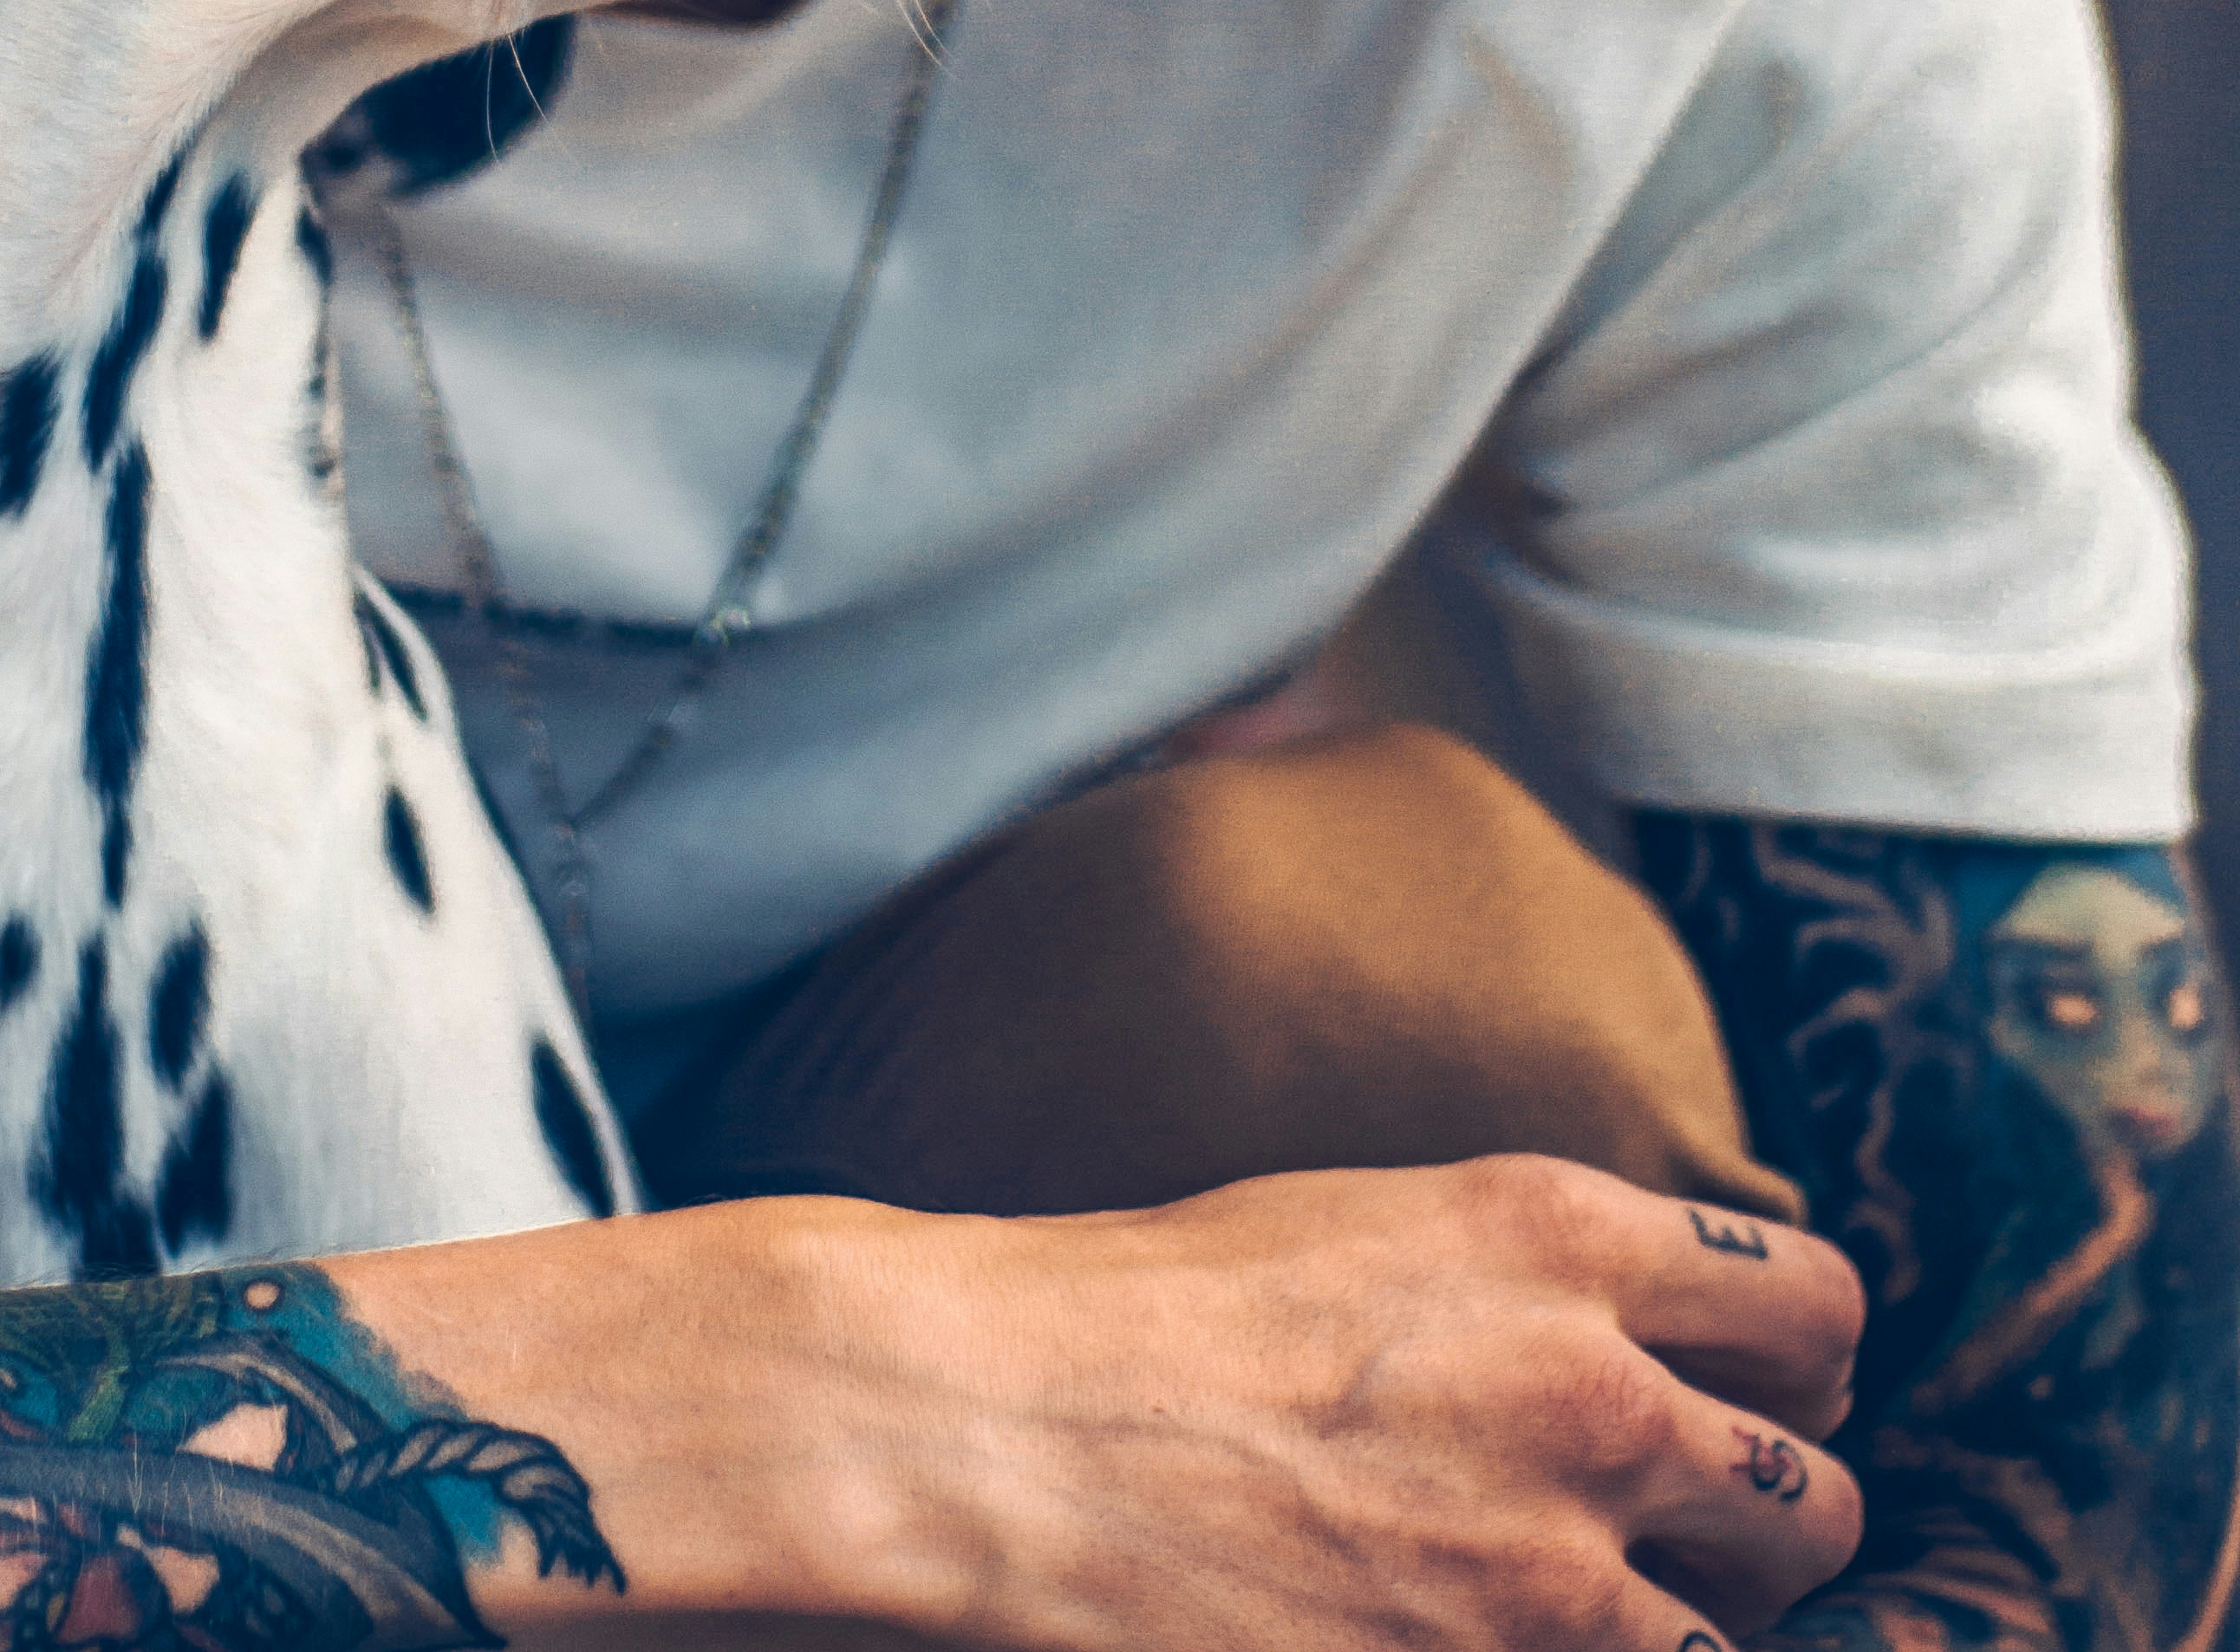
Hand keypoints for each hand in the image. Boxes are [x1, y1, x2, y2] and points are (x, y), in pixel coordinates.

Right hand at [885, 1155, 1863, 1651]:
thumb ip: (1542, 1275)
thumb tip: (1656, 1338)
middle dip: (1762, 1522)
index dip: (1799, 1368)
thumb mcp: (1381, 1217)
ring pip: (1755, 1637)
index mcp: (1557, 1232)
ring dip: (1696, 1633)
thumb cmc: (1162, 1306)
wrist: (1012, 1424)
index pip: (1816, 1307)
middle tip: (1682, 1533)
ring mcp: (1547, 1569)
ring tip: (1602, 1611)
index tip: (1752, 1396)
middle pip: (1815, 1494)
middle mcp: (1586, 1391)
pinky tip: (1525, 1640)